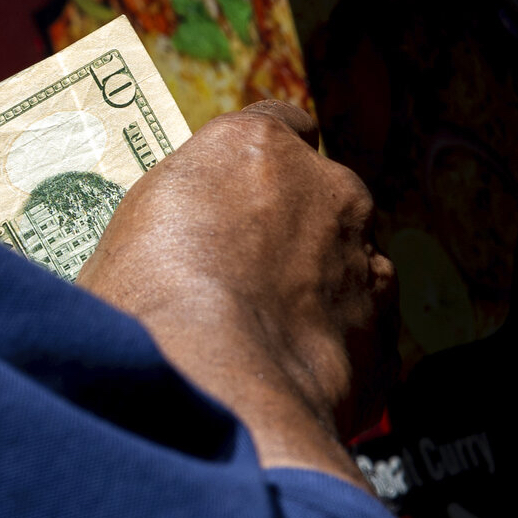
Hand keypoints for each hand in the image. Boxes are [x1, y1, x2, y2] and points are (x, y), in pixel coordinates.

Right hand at [77, 101, 397, 486]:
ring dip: (319, 290)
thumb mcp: (133, 235)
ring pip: (349, 265)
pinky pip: (361, 333)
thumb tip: (172, 247)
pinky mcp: (384, 335)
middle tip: (245, 281)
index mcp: (258, 148)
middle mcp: (329, 190)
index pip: (280, 127)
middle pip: (321, 198)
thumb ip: (178, 220)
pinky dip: (335, 348)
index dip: (261, 166)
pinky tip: (289, 379)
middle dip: (293, 231)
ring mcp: (367, 262)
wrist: (207, 390)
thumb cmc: (142, 305)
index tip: (239, 196)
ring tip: (266, 341)